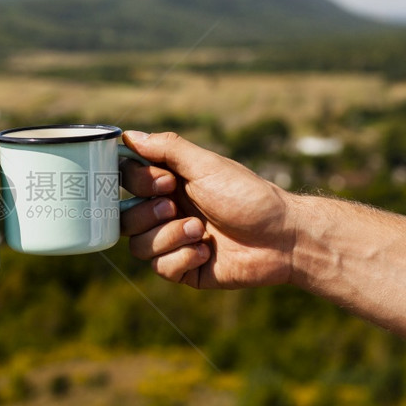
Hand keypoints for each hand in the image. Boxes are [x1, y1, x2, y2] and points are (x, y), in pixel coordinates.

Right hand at [120, 131, 295, 288]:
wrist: (281, 237)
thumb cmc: (248, 195)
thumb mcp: (206, 166)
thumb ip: (167, 149)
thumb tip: (129, 136)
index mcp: (169, 183)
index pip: (127, 180)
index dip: (137, 182)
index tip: (166, 181)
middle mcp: (166, 211)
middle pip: (123, 216)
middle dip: (148, 214)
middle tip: (175, 208)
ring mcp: (173, 241)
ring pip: (138, 246)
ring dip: (167, 236)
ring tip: (198, 231)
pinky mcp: (183, 268)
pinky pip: (159, 268)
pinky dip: (182, 257)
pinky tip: (206, 251)